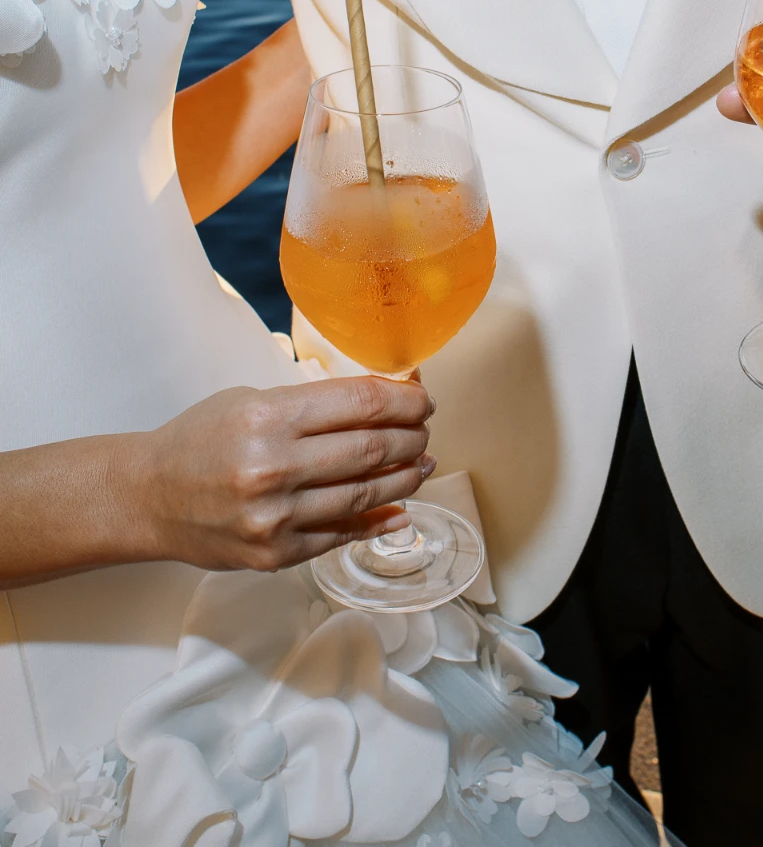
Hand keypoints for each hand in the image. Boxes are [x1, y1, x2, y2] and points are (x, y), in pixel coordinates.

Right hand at [123, 376, 435, 572]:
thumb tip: (385, 402)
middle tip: (424, 431)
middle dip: (412, 437)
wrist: (147, 498)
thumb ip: (314, 404)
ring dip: (405, 479)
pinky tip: (398, 507)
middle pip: (372, 450)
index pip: (362, 404)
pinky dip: (378, 520)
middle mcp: (273, 467)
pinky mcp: (275, 554)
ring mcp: (275, 517)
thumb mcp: (252, 400)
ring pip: (366, 495)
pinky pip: (342, 535)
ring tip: (422, 464)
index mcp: (269, 417)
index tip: (423, 399)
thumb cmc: (201, 439)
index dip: (405, 400)